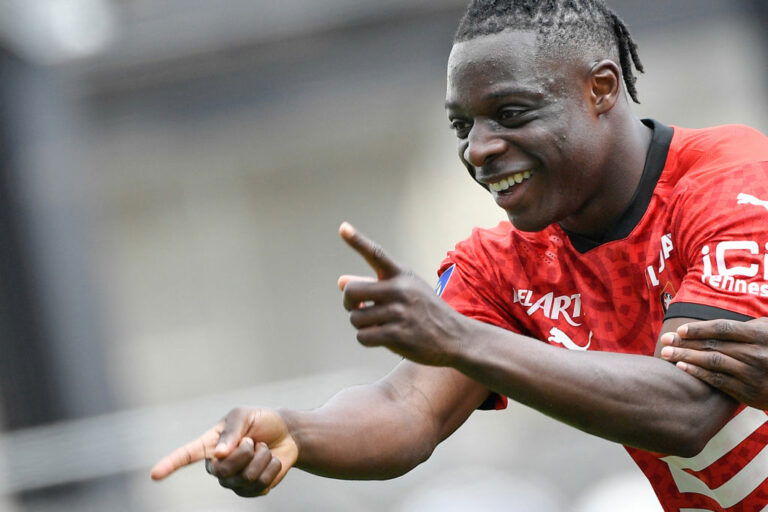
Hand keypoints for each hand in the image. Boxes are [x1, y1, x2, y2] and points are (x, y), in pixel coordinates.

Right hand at [150, 407, 298, 496]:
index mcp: (211, 444)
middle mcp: (218, 466)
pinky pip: (261, 485)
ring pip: (246, 478)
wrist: (287, 433)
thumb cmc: (262, 420)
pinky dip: (272, 468)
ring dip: (262, 458)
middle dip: (245, 453)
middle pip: (222, 471)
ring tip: (263, 449)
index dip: (171, 464)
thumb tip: (219, 455)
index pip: (187, 455)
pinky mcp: (250, 490)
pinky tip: (270, 461)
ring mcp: (234, 481)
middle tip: (254, 441)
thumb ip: (232, 431)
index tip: (155, 474)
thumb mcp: (245, 415)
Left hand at [338, 222, 468, 365]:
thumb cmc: (425, 311)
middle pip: (352, 291)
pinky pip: (363, 336)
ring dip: (362, 325)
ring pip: (356, 318)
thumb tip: (340, 281)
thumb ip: (372, 284)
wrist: (455, 336)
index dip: (357, 241)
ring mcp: (399, 312)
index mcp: (401, 275)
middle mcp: (400, 290)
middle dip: (349, 302)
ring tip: (379, 325)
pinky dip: (367, 338)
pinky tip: (382, 337)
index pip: (376, 254)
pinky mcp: (398, 335)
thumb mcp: (404, 291)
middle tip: (358, 307)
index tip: (343, 227)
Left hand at [659, 317, 767, 408]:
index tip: (680, 330)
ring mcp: (753, 374)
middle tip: (664, 340)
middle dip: (685, 343)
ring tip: (666, 354)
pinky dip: (698, 374)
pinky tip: (682, 368)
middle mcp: (757, 353)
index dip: (699, 329)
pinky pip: (718, 381)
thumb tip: (706, 326)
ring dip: (686, 357)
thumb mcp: (767, 332)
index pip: (723, 328)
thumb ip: (742, 328)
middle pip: (713, 345)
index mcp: (760, 335)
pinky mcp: (750, 392)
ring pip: (712, 363)